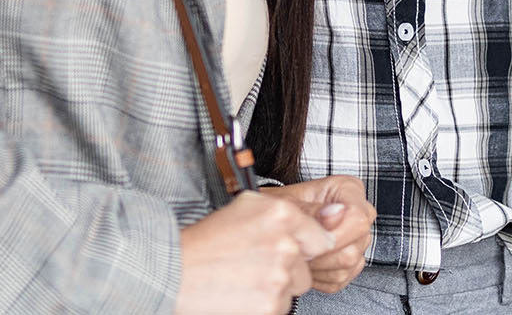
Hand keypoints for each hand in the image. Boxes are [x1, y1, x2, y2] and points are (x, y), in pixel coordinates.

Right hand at [175, 191, 333, 314]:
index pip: (320, 237)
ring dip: (275, 287)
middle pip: (307, 266)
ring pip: (295, 289)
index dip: (301, 246)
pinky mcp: (271, 306)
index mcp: (281, 214)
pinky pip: (281, 308)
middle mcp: (286, 244)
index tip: (281, 250)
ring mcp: (280, 277)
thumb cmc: (206, 241)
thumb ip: (290, 210)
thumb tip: (336, 215)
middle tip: (253, 263)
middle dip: (286, 269)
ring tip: (244, 277)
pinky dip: (264, 304)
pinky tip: (242, 291)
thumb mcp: (246, 207)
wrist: (176, 272)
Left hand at [267, 174, 373, 292]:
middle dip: (321, 254)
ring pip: (348, 266)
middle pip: (353, 248)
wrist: (275, 219)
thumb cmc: (281, 206)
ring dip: (318, 267)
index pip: (358, 219)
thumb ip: (311, 209)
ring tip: (299, 255)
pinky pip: (340, 279)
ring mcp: (358, 240)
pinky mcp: (351, 263)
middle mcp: (359, 214)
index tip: (310, 239)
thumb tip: (335, 213)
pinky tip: (306, 263)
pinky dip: (318, 276)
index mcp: (348, 189)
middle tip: (298, 249)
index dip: (335, 235)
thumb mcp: (288, 202)